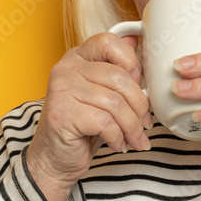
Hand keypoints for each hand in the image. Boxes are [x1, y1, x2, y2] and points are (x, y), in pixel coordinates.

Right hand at [28, 32, 151, 200]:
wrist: (55, 159)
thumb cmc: (82, 126)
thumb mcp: (103, 95)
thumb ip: (117, 69)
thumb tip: (138, 41)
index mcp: (76, 57)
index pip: (108, 42)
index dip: (130, 61)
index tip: (139, 83)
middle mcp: (66, 69)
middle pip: (119, 78)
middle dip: (140, 105)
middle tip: (145, 123)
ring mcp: (62, 90)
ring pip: (116, 103)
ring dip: (132, 126)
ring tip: (135, 139)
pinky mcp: (63, 114)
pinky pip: (106, 122)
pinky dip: (118, 137)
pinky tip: (118, 145)